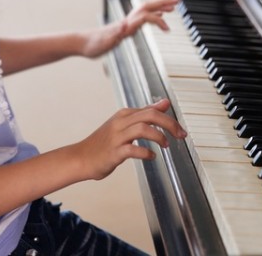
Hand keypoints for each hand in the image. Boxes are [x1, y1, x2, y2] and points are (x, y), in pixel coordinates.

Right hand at [72, 98, 186, 179]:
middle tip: (180, 135)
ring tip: (165, 145)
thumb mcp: (125, 124)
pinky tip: (151, 157)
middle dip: (169, 124)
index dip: (170, 119)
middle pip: (150, 116)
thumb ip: (145, 113)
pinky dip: (145, 153)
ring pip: (142, 129)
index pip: (152, 111)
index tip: (181, 130)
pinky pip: (132, 150)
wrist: (81, 158)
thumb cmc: (105, 142)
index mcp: (125, 115)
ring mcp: (116, 137)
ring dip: (158, 137)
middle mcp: (121, 123)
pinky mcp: (113, 152)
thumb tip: (165, 103)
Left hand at [81, 0, 179, 57]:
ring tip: (174, 6)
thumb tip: (124, 26)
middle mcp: (128, 21)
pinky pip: (145, 17)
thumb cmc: (93, 44)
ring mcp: (128, 22)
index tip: (168, 28)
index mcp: (125, 25)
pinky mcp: (126, 26)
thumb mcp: (104, 42)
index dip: (158, 20)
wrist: (82, 43)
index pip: (146, 17)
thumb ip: (114, 34)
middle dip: (164, 2)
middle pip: (149, 7)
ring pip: (148, 10)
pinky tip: (160, 17)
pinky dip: (156, 14)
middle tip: (179, 0)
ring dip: (161, 6)